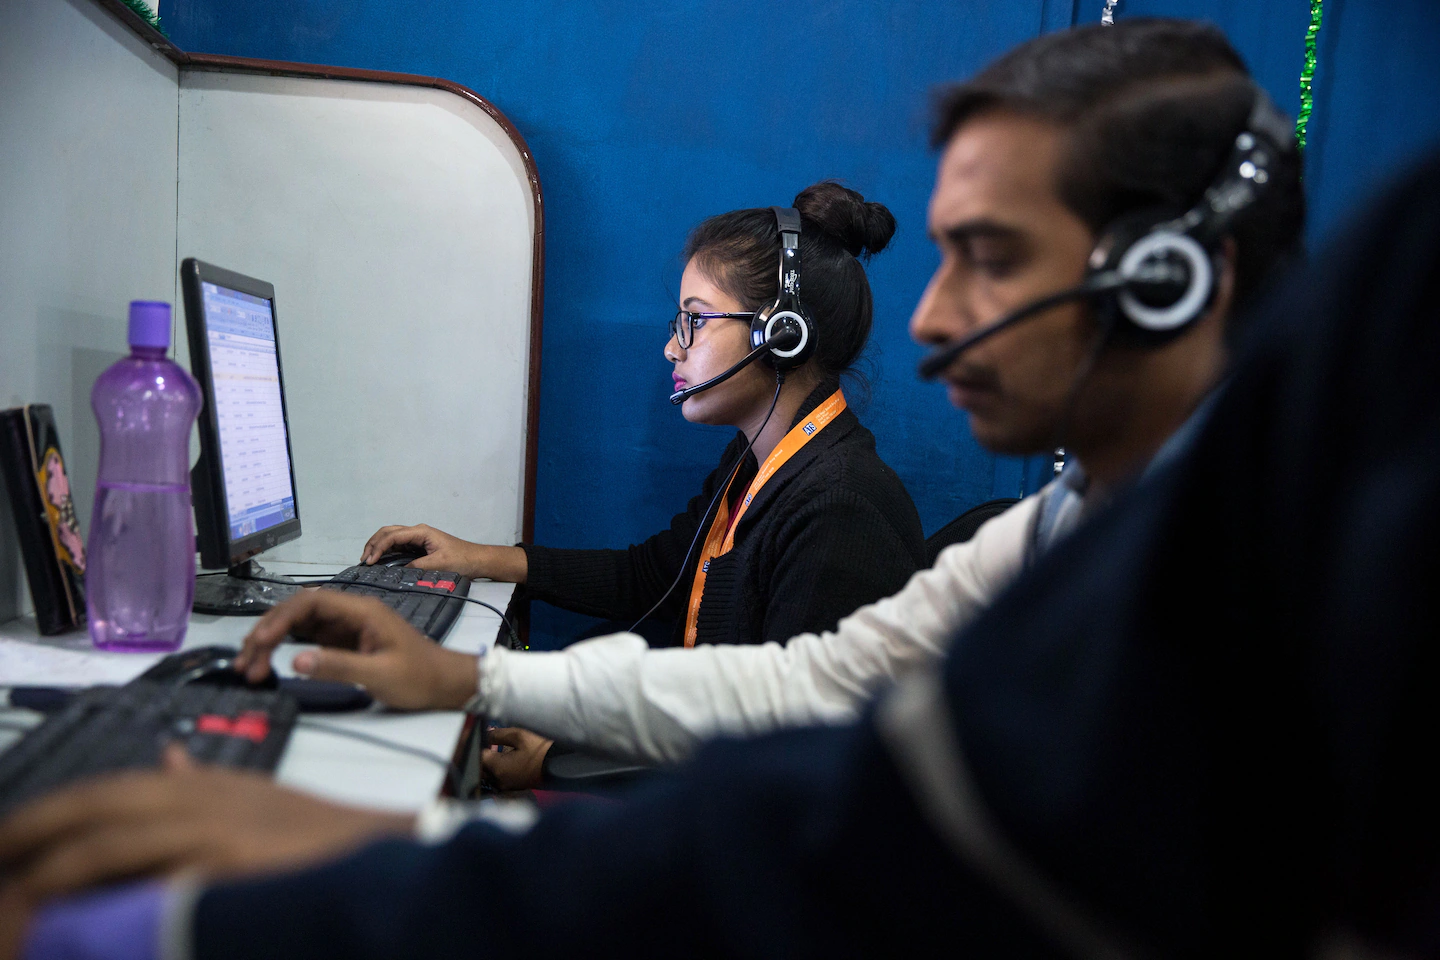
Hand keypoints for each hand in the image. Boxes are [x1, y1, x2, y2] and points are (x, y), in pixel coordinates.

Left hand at [0, 746, 413, 951]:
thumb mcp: (256, 796)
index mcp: (201, 783)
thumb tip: (165, 761)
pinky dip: (110, 900)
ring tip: (13, 904)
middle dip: (32, 830)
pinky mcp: (231, 863)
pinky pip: (150, 883)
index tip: (11, 835)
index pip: (107, 789)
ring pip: (110, 841)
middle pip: (97, 806)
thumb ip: (203, 782)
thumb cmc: (319, 837)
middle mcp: (201, 798)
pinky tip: (79, 922)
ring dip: (52, 873)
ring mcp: (215, 828)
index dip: (51, 811)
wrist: (381, 851)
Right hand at [234, 590, 479, 709]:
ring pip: (299, 625)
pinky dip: (285, 649)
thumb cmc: (420, 677)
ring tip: (250, 667)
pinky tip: (269, 663)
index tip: (258, 641)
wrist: (445, 683)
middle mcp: (351, 613)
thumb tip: (296, 660)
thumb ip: (339, 667)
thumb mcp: (380, 674)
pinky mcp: (344, 642)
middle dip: (267, 632)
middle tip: (246, 663)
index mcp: (362, 611)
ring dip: (271, 641)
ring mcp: (346, 627)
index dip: (280, 618)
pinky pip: (308, 638)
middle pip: (298, 611)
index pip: (311, 602)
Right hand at [361, 524, 504, 579]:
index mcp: (421, 532)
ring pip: (391, 537)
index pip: (393, 536)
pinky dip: (386, 550)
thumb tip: (398, 570)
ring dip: (377, 546)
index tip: (370, 561)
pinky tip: (379, 560)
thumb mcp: (439, 564)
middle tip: (363, 560)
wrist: (477, 560)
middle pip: (388, 532)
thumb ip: (417, 567)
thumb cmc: (462, 560)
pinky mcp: (418, 546)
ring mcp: (417, 538)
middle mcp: (417, 532)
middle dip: (373, 543)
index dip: (379, 547)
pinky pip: (397, 545)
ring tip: (367, 560)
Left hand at [481, 728, 553, 792]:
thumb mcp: (519, 735)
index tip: (473, 734)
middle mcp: (498, 780)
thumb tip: (485, 735)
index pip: (477, 755)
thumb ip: (498, 734)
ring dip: (486, 760)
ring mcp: (505, 785)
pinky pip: (497, 777)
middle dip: (479, 753)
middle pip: (479, 767)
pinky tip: (500, 755)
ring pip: (487, 773)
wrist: (560, 765)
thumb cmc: (540, 749)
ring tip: (490, 745)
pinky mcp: (512, 786)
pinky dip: (495, 767)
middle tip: (482, 739)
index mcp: (497, 768)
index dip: (474, 743)